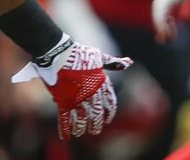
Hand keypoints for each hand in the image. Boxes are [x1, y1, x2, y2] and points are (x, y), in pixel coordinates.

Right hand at [12, 35, 132, 138]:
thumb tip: (129, 62)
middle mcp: (91, 94)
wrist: (60, 53)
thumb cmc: (80, 53)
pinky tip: (66, 136)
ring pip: (82, 119)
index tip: (108, 119)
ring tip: (81, 132)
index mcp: (100, 83)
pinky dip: (65, 129)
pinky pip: (65, 118)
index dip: (110, 113)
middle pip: (97, 114)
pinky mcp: (63, 100)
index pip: (110, 102)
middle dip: (96, 124)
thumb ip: (113, 63)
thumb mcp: (99, 57)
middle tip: (95, 130)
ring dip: (81, 127)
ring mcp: (77, 98)